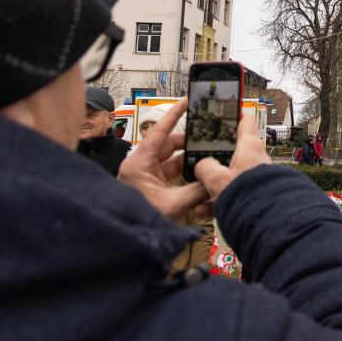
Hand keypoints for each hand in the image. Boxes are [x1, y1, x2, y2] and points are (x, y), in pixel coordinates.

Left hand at [117, 98, 207, 220]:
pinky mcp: (150, 186)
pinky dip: (184, 172)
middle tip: (207, 137)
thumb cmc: (139, 220)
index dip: (174, 115)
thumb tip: (214, 180)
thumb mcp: (173, 204)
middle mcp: (140, 166)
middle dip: (188, 142)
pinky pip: (170, 172)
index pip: (159, 132)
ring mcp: (145, 176)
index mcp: (139, 163)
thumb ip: (197, 190)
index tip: (187, 101)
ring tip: (206, 157)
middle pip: (168, 145)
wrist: (127, 239)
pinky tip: (198, 174)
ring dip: (187, 160)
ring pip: (170, 159)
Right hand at [193, 113, 270, 205]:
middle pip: (233, 153)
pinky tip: (204, 210)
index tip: (229, 109)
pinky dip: (219, 201)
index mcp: (249, 148)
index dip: (236, 114)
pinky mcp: (255, 195)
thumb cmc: (246, 195)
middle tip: (201, 163)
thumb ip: (205, 167)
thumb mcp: (216, 178)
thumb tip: (202, 166)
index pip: (246, 122)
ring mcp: (256, 178)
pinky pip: (234, 194)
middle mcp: (255, 160)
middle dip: (215, 160)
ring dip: (213, 186)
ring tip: (199, 196)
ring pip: (231, 177)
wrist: (266, 222)